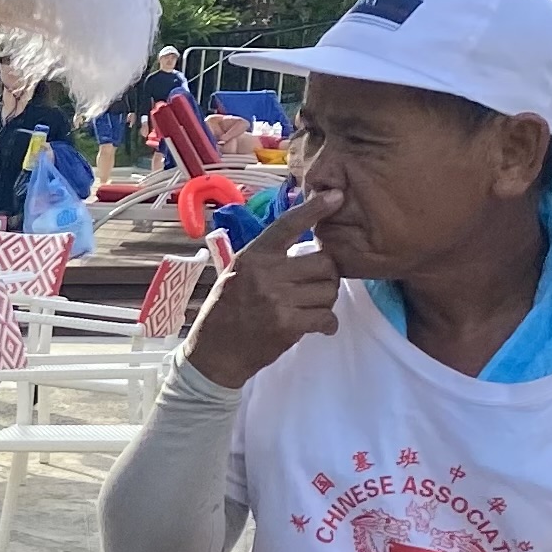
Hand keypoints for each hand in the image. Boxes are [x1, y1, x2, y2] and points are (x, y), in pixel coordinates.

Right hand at [184, 191, 344, 390]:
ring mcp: (277, 300)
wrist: (215, 354)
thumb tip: (307, 245)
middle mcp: (265, 273)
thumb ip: (267, 258)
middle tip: (317, 286)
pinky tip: (321, 326)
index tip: (336, 197)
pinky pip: (325, 317)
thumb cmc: (226, 311)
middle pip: (324, 263)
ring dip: (326, 301)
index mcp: (253, 256)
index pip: (288, 224)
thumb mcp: (238, 273)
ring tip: (311, 308)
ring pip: (328, 291)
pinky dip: (328, 324)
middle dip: (328, 276)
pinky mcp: (287, 325)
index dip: (314, 209)